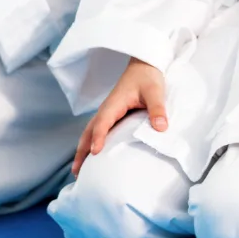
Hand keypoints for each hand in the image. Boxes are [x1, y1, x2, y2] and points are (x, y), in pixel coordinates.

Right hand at [73, 59, 167, 175]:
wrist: (144, 65)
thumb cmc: (147, 77)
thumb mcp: (155, 91)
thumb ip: (157, 109)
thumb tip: (161, 127)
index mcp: (114, 104)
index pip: (103, 122)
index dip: (98, 137)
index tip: (95, 152)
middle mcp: (106, 109)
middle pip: (88, 132)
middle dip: (81, 151)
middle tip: (77, 171)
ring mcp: (107, 113)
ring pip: (89, 132)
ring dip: (82, 149)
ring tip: (78, 170)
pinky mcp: (111, 115)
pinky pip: (97, 131)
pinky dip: (90, 144)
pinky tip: (92, 157)